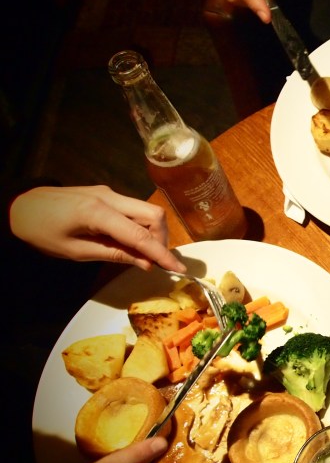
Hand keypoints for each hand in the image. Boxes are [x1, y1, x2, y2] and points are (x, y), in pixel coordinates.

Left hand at [9, 185, 186, 272]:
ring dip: (152, 232)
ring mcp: (109, 192)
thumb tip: (146, 264)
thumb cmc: (40, 232)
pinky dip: (140, 226)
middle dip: (161, 239)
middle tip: (153, 259)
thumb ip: (114, 254)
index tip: (179, 270)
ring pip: (147, 210)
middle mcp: (109, 197)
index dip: (162, 254)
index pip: (141, 235)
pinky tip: (129, 240)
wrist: (18, 206)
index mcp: (98, 213)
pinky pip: (134, 209)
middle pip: (154, 214)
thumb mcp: (75, 251)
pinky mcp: (106, 193)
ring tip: (139, 252)